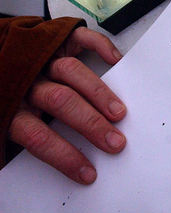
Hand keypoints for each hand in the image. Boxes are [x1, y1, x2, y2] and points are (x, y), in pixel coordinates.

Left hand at [8, 26, 126, 184]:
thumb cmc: (8, 101)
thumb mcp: (7, 127)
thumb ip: (33, 139)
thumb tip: (66, 166)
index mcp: (11, 109)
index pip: (38, 135)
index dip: (64, 156)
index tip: (87, 172)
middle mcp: (27, 82)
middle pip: (60, 101)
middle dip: (91, 124)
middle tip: (114, 142)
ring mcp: (41, 58)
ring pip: (71, 72)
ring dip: (99, 93)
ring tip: (118, 113)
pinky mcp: (54, 41)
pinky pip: (78, 40)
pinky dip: (99, 47)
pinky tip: (114, 61)